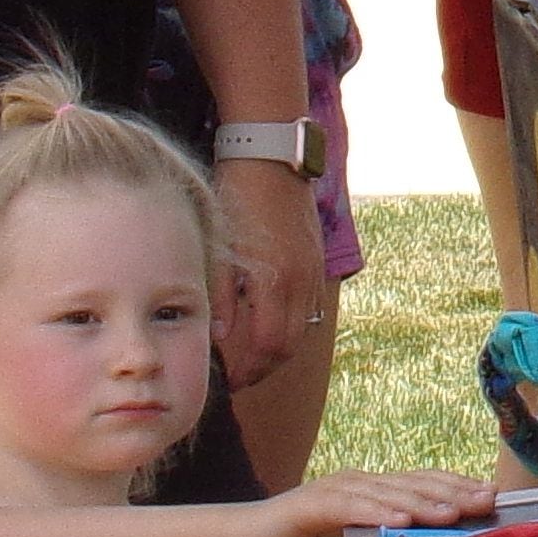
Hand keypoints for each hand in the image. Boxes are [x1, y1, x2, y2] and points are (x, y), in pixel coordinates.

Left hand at [212, 160, 320, 390]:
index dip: (248, 371)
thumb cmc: (239, 196)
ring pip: (302, 329)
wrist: (272, 157)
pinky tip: (267, 321)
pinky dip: (289, 324)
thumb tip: (221, 338)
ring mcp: (313, 271)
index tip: (226, 380)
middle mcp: (302, 281)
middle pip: (289, 346)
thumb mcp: (224, 247)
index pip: (269, 347)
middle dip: (262, 367)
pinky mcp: (315, 260)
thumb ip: (223, 297)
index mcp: (277, 281)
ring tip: (248, 354)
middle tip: (236, 375)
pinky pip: (308, 307)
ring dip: (276, 348)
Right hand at [235, 467, 495, 536]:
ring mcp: (338, 489)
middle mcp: (360, 482)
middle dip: (453, 492)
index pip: (422, 485)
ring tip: (454, 512)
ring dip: (424, 502)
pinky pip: (354, 507)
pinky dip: (380, 512)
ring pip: (390, 494)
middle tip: (486, 502)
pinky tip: (402, 521)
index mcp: (372, 491)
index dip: (456, 488)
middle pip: (415, 484)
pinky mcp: (315, 504)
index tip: (488, 498)